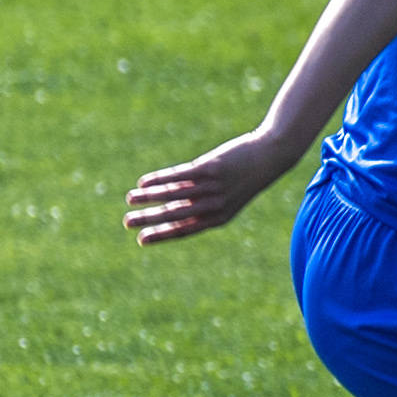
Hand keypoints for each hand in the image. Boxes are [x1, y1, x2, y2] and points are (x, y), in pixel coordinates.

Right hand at [124, 130, 304, 244]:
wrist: (269, 156)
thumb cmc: (244, 179)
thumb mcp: (224, 197)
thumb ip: (198, 204)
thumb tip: (167, 210)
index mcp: (219, 218)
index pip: (185, 231)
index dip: (162, 235)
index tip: (142, 240)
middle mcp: (215, 205)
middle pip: (175, 215)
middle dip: (149, 220)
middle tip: (127, 223)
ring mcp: (212, 186)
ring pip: (174, 195)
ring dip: (149, 197)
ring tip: (129, 199)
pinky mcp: (210, 168)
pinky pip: (179, 175)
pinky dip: (160, 179)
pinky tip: (144, 182)